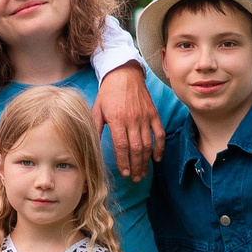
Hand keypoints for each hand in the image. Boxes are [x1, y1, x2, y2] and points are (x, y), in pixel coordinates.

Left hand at [97, 63, 163, 181]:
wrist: (124, 73)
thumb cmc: (108, 92)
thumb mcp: (97, 109)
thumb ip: (96, 128)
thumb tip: (92, 146)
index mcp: (117, 119)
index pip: (122, 146)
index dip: (123, 162)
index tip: (124, 173)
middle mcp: (132, 119)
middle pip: (136, 149)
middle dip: (136, 166)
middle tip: (135, 178)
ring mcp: (144, 117)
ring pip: (148, 144)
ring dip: (146, 161)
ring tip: (143, 173)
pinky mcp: (153, 114)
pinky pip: (159, 133)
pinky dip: (160, 147)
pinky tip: (156, 158)